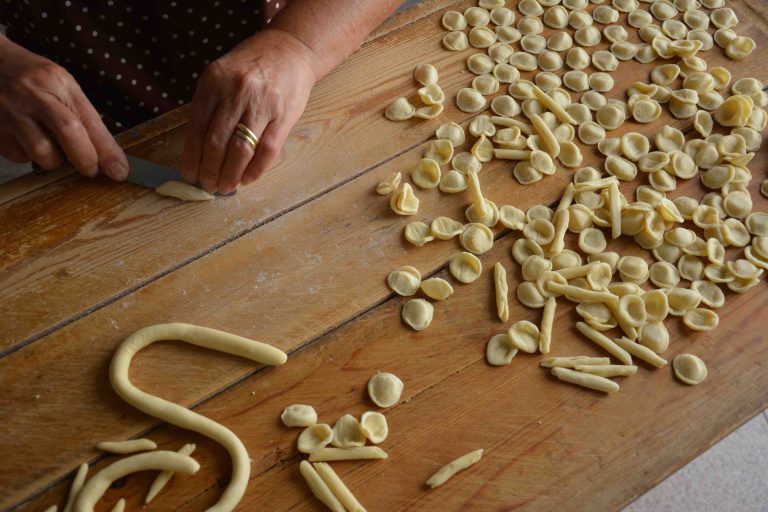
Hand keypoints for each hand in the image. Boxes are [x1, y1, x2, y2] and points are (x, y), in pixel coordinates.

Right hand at [0, 37, 127, 178]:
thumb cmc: (29, 76)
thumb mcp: (59, 83)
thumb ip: (80, 113)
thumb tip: (105, 152)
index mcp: (57, 81)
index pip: (88, 120)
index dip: (107, 150)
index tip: (120, 171)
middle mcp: (32, 94)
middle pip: (68, 133)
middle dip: (85, 159)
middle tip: (91, 169)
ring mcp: (9, 111)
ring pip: (42, 152)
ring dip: (54, 161)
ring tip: (52, 148)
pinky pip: (18, 156)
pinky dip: (28, 156)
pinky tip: (26, 141)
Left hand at [181, 28, 317, 193]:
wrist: (291, 50)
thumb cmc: (252, 66)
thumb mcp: (221, 76)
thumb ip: (210, 106)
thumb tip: (198, 150)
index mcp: (214, 82)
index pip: (196, 127)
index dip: (191, 157)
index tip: (189, 175)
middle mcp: (236, 92)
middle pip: (217, 142)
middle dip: (209, 171)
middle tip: (207, 186)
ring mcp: (262, 104)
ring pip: (240, 149)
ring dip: (230, 174)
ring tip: (225, 187)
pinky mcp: (283, 116)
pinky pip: (267, 150)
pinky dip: (255, 170)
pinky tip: (246, 179)